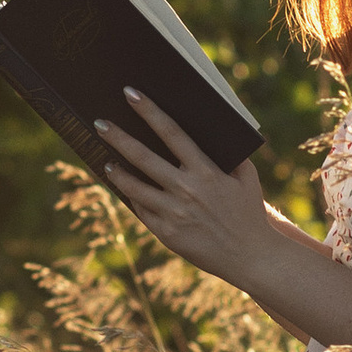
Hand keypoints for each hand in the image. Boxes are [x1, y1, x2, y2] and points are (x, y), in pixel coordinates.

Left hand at [96, 89, 275, 285]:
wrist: (251, 257)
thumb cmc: (249, 213)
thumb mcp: (246, 179)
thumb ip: (229, 156)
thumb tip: (209, 134)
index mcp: (206, 171)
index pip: (172, 132)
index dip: (149, 111)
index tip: (131, 94)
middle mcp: (186, 190)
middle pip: (143, 157)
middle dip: (118, 137)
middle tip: (99, 123)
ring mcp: (174, 213)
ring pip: (134, 187)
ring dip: (117, 171)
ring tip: (105, 160)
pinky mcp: (167, 234)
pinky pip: (142, 211)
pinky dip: (131, 197)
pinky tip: (125, 189)